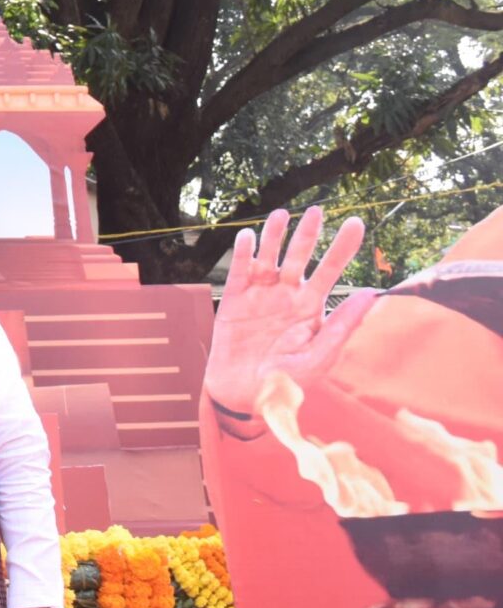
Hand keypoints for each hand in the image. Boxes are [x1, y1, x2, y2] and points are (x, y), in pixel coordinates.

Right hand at [206, 206, 376, 427]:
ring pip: (270, 257)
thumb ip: (343, 326)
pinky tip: (250, 237)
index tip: (356, 223)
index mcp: (312, 308)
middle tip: (317, 212)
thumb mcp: (320, 358)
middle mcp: (287, 295)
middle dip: (308, 235)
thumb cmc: (287, 382)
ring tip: (282, 215)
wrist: (244, 395)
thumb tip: (373, 295)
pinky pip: (239, 270)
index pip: (332, 271)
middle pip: (300, 257)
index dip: (343, 247)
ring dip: (275, 236)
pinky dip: (244, 253)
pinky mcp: (234, 299)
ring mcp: (260, 295)